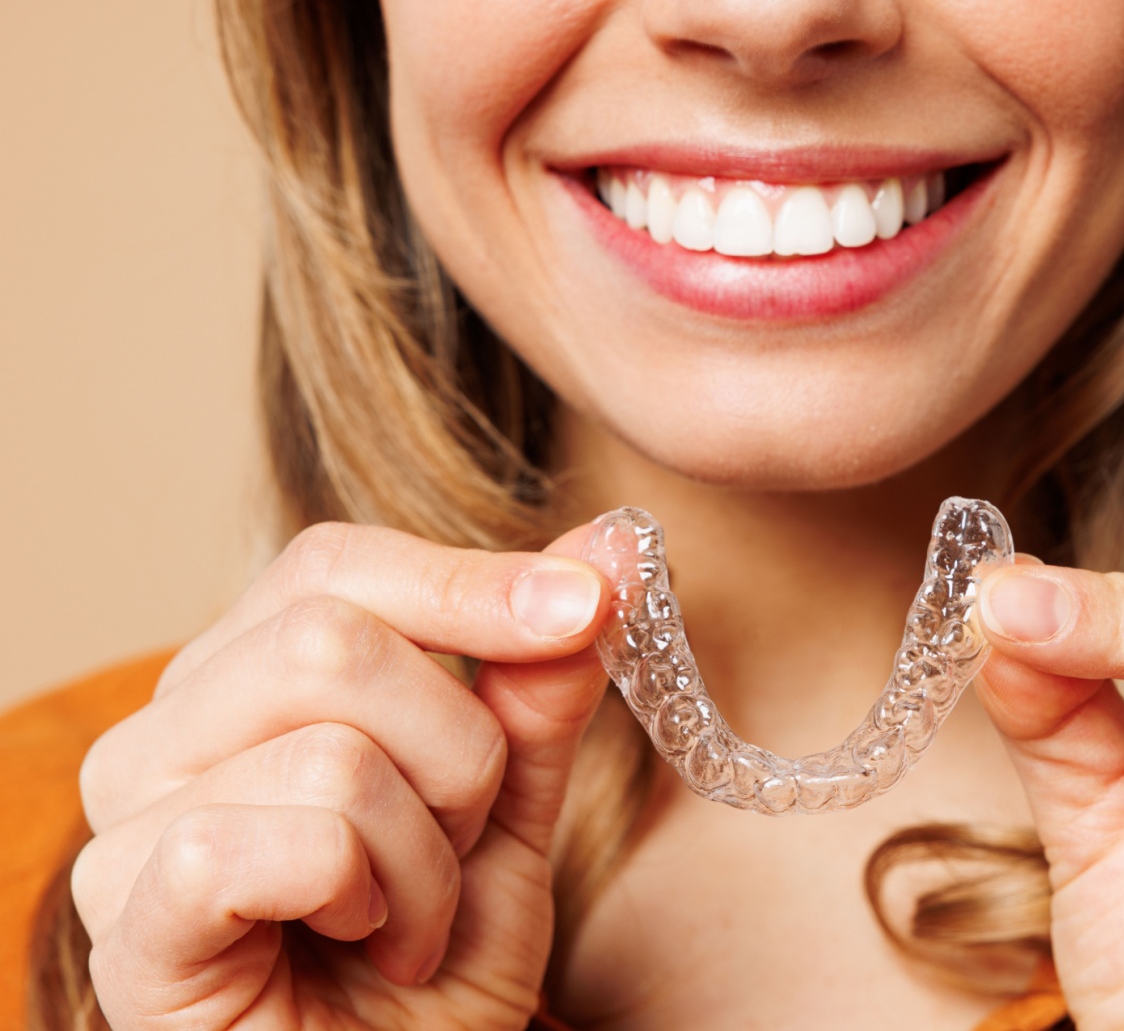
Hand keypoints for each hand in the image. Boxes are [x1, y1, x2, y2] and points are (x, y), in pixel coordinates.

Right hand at [73, 521, 611, 1029]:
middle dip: (459, 750)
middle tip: (461, 841)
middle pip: (330, 638)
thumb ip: (535, 689)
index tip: (590, 603)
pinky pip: (289, 841)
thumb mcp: (508, 810)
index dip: (470, 580)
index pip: (336, 567)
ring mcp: (129, 830)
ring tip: (411, 919)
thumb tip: (606, 551)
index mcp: (240, 683)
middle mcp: (162, 737)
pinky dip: (373, 896)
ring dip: (428, 856)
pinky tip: (364, 943)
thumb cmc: (431, 961)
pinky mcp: (132, 924)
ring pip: (334, 753)